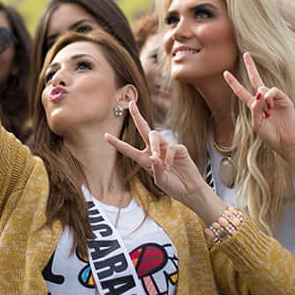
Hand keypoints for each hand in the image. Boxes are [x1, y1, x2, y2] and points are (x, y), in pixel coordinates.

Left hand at [104, 102, 221, 220]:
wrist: (189, 191)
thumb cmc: (173, 187)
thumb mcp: (161, 181)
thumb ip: (156, 170)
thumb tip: (154, 156)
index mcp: (145, 159)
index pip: (129, 149)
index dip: (117, 143)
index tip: (106, 136)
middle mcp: (154, 150)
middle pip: (144, 129)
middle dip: (137, 116)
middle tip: (131, 103)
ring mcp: (166, 148)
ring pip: (155, 136)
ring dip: (154, 146)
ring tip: (157, 159)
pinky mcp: (179, 149)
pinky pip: (171, 147)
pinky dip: (169, 157)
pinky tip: (170, 166)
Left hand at [223, 52, 294, 156]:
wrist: (285, 142)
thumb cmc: (270, 136)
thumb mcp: (256, 124)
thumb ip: (255, 109)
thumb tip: (258, 93)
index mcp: (254, 106)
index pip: (241, 91)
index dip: (233, 83)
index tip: (225, 73)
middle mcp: (263, 100)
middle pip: (255, 79)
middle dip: (250, 66)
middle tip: (245, 54)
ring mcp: (274, 99)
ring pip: (262, 87)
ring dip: (262, 98)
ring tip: (267, 111)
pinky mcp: (283, 99)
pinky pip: (273, 90)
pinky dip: (269, 96)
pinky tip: (270, 104)